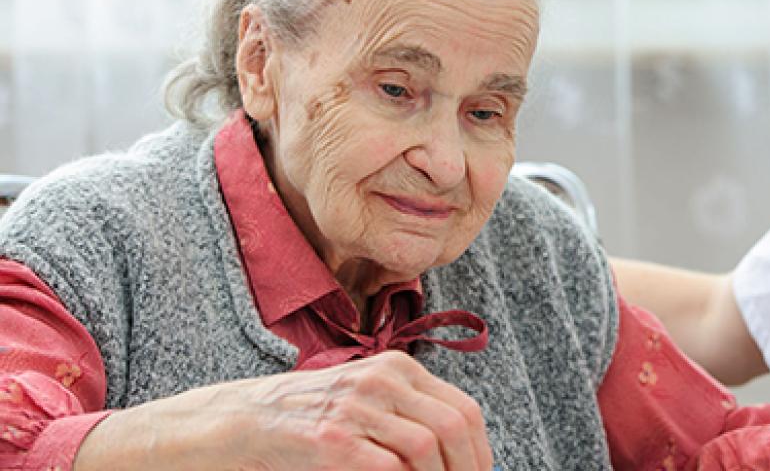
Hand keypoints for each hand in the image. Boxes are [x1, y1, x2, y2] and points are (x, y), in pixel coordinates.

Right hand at [74, 351, 492, 470]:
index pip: (463, 412)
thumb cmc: (301, 420)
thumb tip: (456, 460)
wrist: (229, 422)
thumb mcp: (361, 405)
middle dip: (468, 470)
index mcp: (396, 369)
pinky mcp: (330, 440)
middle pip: (454, 429)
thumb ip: (404, 422)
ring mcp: (355, 408)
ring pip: (426, 451)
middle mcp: (381, 380)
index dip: (481, 454)